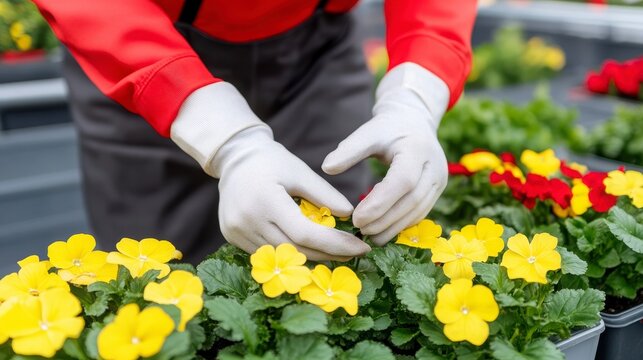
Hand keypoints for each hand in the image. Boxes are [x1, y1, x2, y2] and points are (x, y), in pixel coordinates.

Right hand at [171, 83, 369, 259]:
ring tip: (335, 251)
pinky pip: (267, 252)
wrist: (235, 157)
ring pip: (282, 256)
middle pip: (295, 250)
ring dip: (311, 256)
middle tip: (353, 252)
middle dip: (328, 254)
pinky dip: (290, 252)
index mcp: (266, 200)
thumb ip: (324, 194)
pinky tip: (308, 247)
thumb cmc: (272, 160)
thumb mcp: (301, 172)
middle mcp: (247, 220)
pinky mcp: (231, 236)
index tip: (361, 247)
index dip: (336, 245)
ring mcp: (236, 231)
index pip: (306, 234)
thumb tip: (350, 214)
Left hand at [323, 63, 448, 244]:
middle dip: (385, 219)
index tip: (356, 217)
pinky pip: (420, 212)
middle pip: (411, 201)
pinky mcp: (437, 190)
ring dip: (393, 227)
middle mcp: (434, 166)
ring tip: (369, 236)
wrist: (414, 122)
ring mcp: (439, 180)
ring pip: (418, 211)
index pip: (402, 181)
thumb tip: (326, 167)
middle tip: (360, 230)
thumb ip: (349, 150)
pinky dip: (401, 224)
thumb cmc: (387, 128)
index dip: (380, 203)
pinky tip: (383, 231)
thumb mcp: (368, 133)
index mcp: (418, 149)